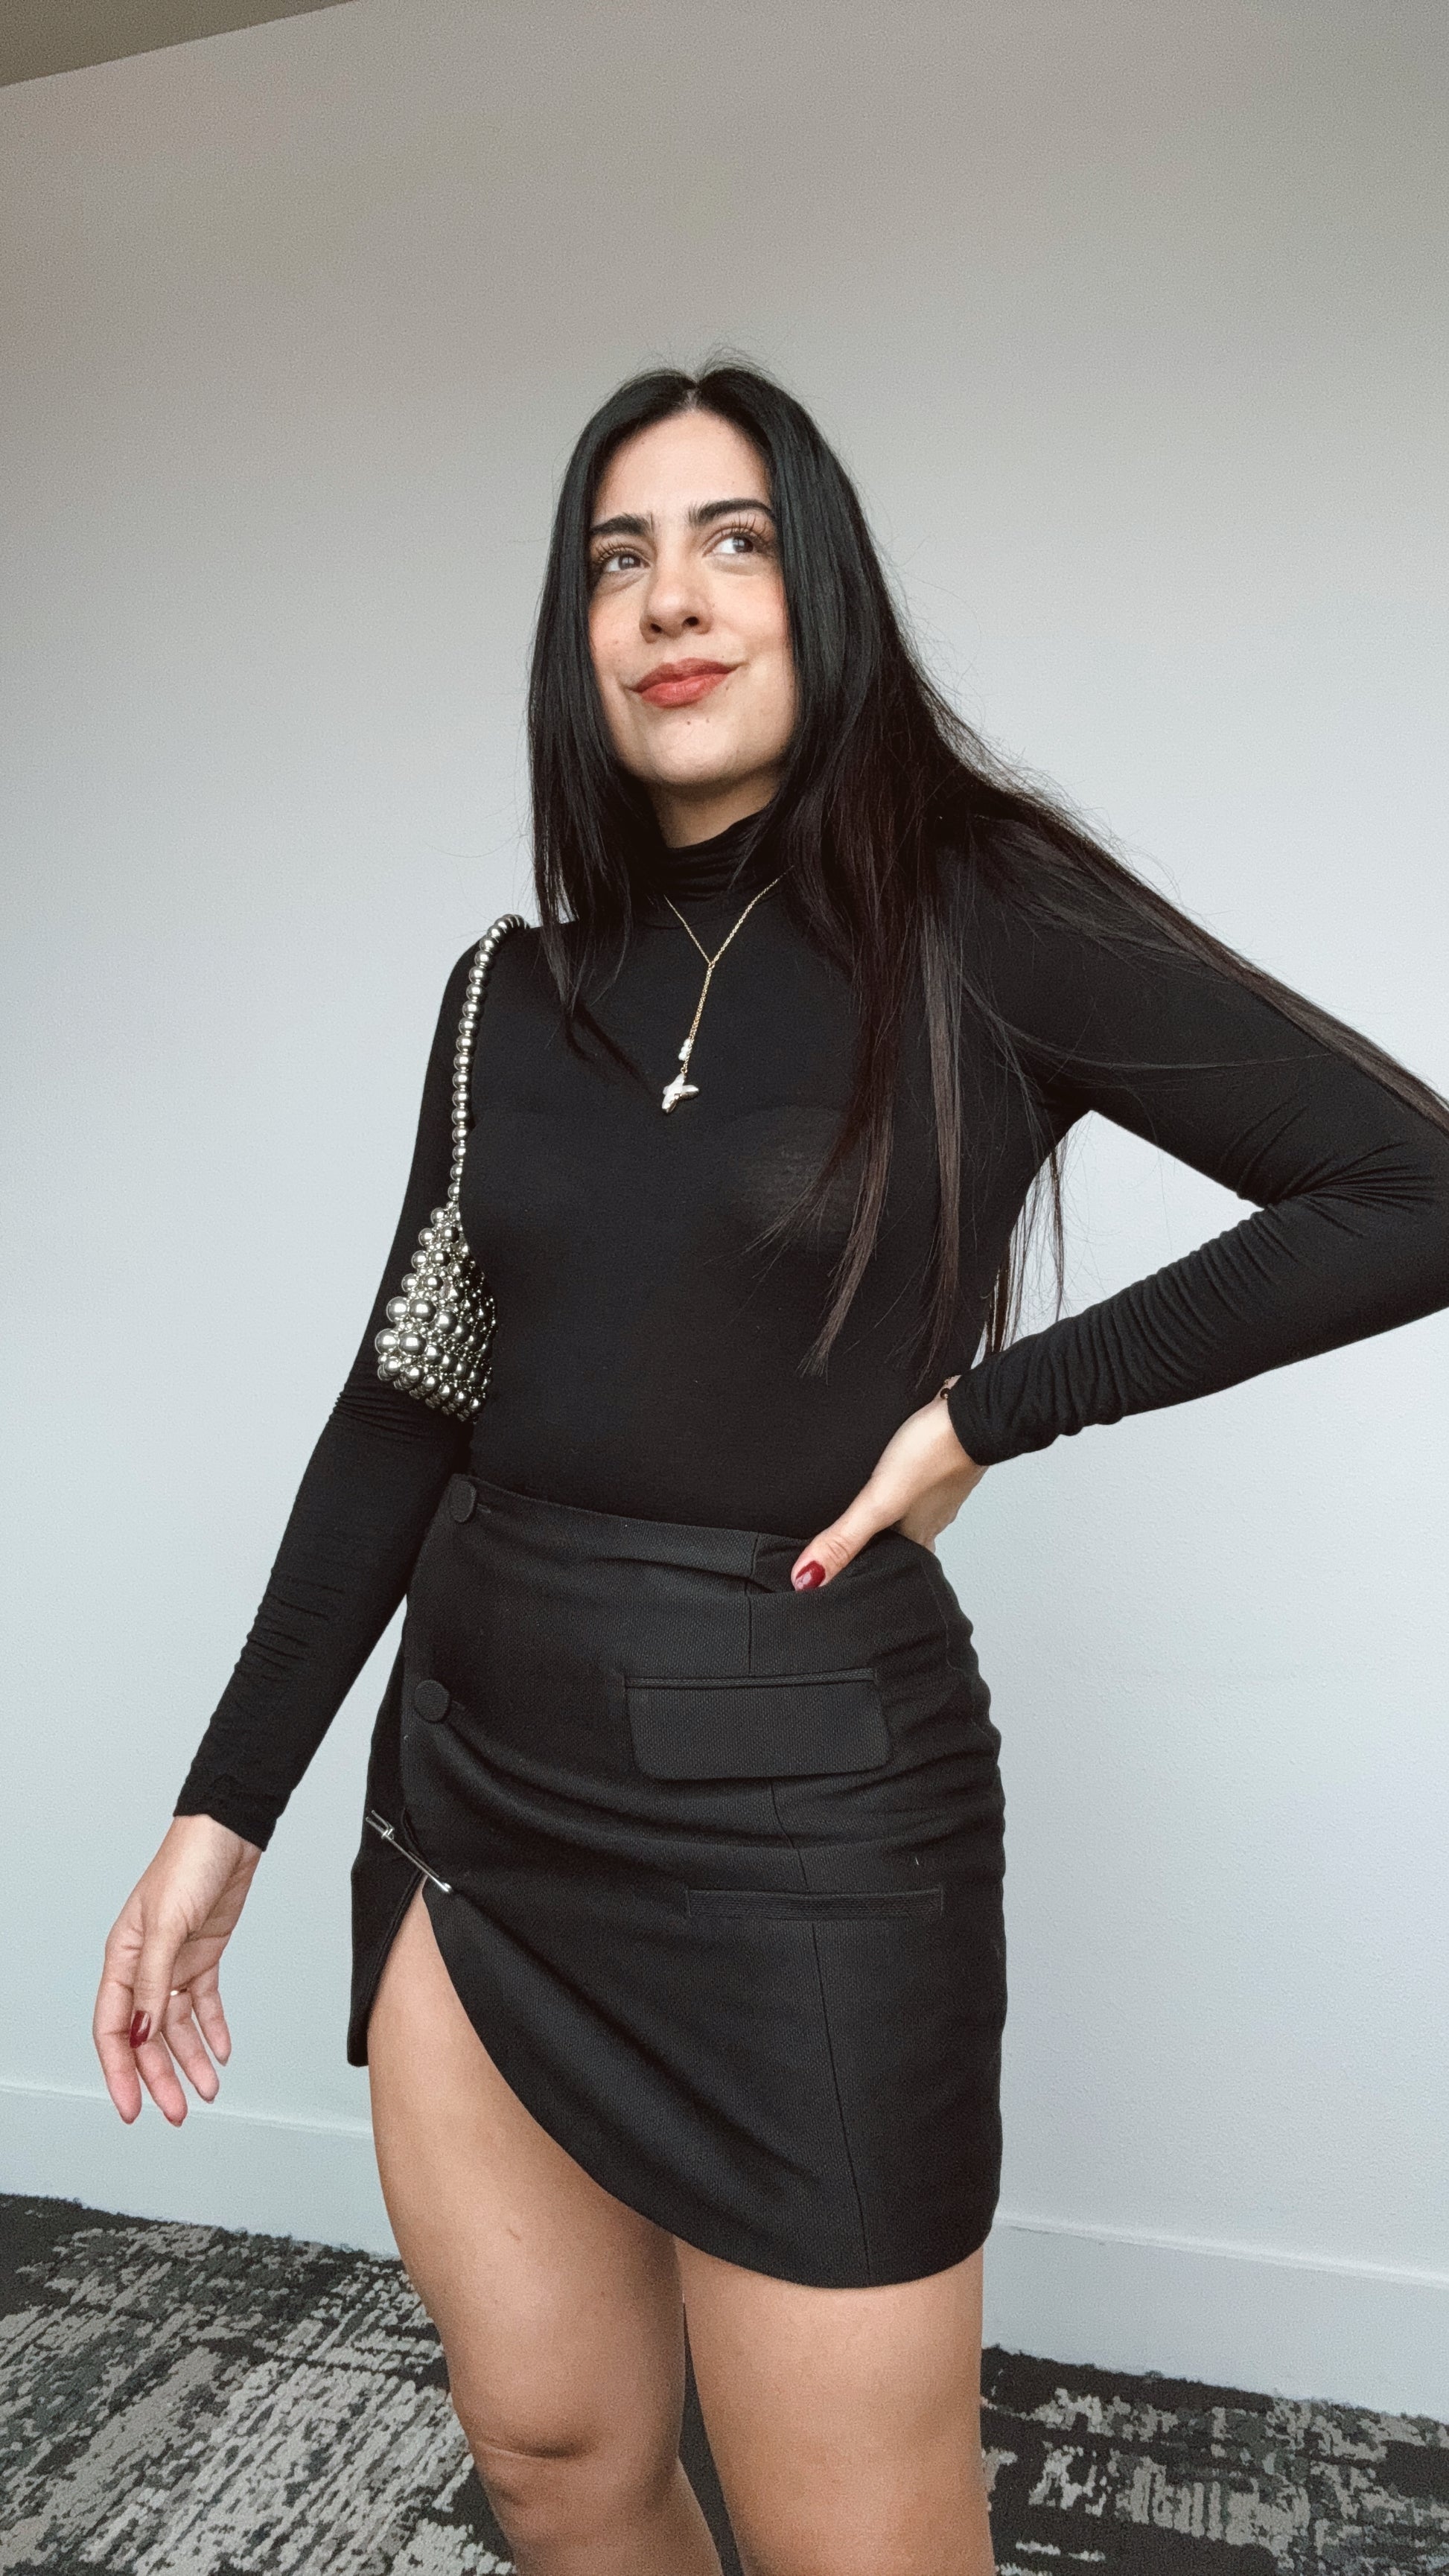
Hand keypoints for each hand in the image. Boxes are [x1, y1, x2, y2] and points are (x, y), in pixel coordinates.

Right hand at [94, 1814, 261, 2125]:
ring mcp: (175, 1962)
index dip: (120, 2071)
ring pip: (177, 2026)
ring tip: (207, 2090)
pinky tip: (222, 2051)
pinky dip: (213, 2029)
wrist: (230, 1832)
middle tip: (177, 2112)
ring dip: (190, 2059)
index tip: (131, 2107)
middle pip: (147, 2036)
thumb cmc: (189, 1863)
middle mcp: (145, 1966)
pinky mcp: (204, 1956)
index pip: (113, 2029)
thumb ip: (154, 1983)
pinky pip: (203, 2003)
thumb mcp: (167, 1926)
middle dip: (160, 2077)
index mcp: (123, 1959)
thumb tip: (143, 2034)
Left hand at [790, 1376, 986, 1588]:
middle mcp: (930, 1516)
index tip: (849, 1578)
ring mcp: (938, 1488)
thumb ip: (845, 1538)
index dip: (871, 1571)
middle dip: (879, 1542)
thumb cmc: (934, 1452)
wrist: (970, 1408)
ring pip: (911, 1509)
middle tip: (855, 1545)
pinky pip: (919, 1477)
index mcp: (918, 1534)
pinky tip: (892, 1467)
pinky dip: (905, 1479)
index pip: (893, 1566)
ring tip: (867, 1507)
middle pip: (902, 1539)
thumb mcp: (879, 1502)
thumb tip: (809, 1578)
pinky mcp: (939, 1458)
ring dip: (892, 1510)